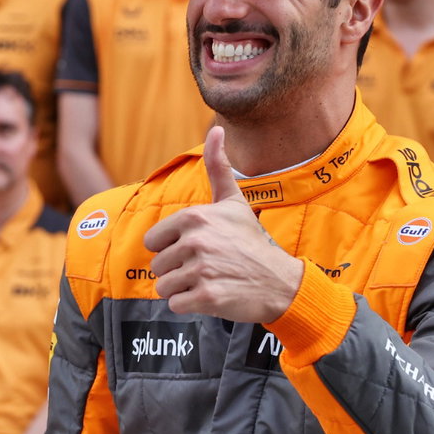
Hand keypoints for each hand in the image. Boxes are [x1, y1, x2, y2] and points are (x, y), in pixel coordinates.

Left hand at [143, 127, 303, 322]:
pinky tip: (211, 295)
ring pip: (164, 287)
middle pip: (158, 266)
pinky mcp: (206, 296)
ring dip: (182, 289)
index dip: (170, 248)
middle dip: (177, 271)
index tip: (195, 250)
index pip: (153, 241)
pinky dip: (190, 305)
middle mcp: (196, 241)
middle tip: (206, 268)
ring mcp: (201, 269)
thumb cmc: (252, 241)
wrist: (280, 282)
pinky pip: (175, 304)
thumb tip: (217, 129)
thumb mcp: (234, 202)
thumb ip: (218, 167)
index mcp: (195, 217)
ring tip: (208, 281)